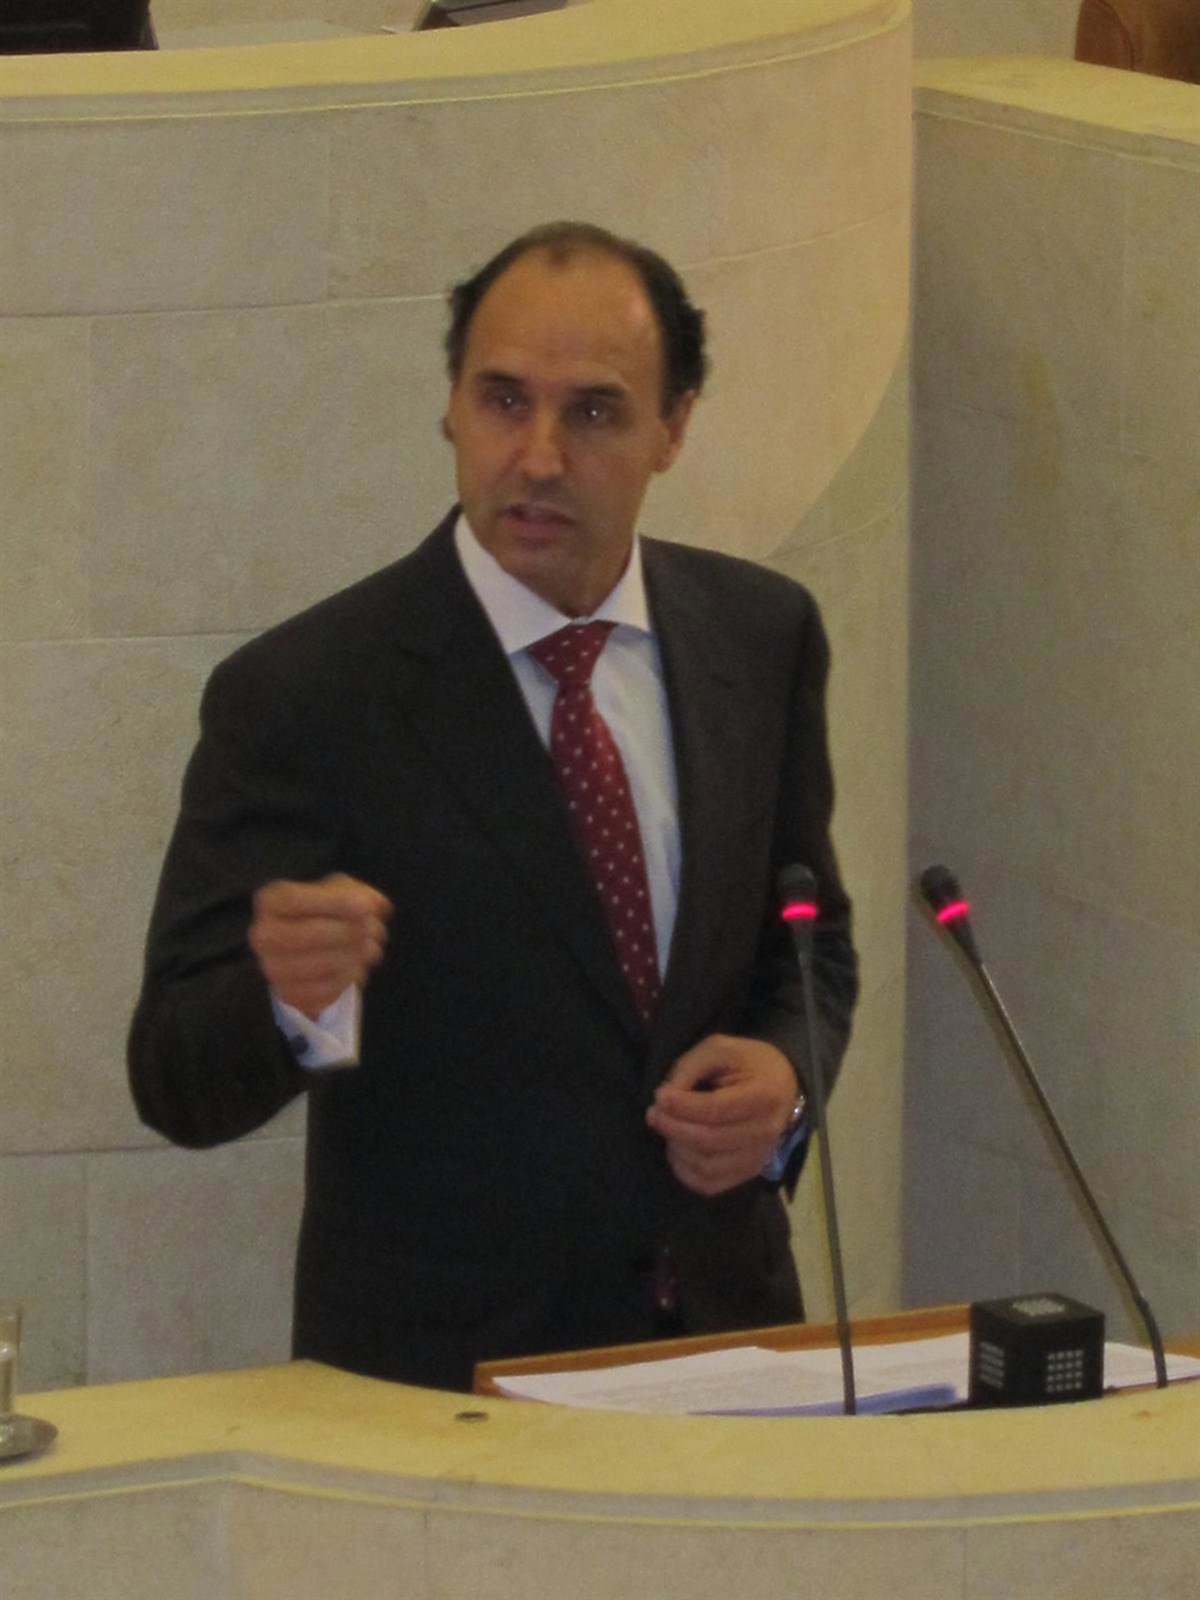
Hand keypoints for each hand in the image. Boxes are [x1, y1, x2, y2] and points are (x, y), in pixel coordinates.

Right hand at [248, 873, 392, 1020]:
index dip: (333, 904)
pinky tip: (356, 966)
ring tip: (370, 947)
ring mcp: (272, 968)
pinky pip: (324, 991)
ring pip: (320, 965)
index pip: (295, 901)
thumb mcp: (341, 891)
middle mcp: (263, 936)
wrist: (311, 948)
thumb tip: (376, 906)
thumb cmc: (326, 912)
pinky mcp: (288, 994)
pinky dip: (347, 978)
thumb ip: (360, 894)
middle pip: (309, 934)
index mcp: (271, 901)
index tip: (364, 908)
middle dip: (349, 932)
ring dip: (353, 956)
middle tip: (373, 930)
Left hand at [645, 1035, 798, 1196]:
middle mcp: (765, 1133)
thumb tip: (666, 1096)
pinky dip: (685, 1172)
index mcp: (763, 1096)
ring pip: (707, 1167)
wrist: (782, 1086)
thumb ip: (691, 1066)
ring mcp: (759, 1158)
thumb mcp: (720, 1049)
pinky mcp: (748, 1173)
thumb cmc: (748, 1063)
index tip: (659, 1095)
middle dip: (672, 1127)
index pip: (715, 1110)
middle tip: (653, 1113)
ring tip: (667, 1128)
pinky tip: (677, 1149)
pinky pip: (710, 1185)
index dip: (682, 1106)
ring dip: (677, 1149)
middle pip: (708, 1141)